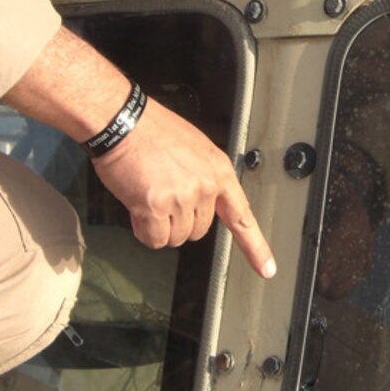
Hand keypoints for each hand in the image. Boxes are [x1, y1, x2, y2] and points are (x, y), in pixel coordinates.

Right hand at [91, 96, 276, 277]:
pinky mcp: (156, 206)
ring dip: (159, 225)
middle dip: (178, 220)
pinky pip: (154, 239)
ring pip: (175, 238)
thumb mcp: (194, 149)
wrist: (122, 121)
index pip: (242, 215)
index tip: (267, 269)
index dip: (255, 246)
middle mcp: (205, 186)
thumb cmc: (151, 131)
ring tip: (149, 194)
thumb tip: (200, 204)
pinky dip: (143, 230)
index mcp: (219, 170)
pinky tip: (138, 207)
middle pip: (199, 232)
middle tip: (162, 193)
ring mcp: (182, 197)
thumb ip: (204, 178)